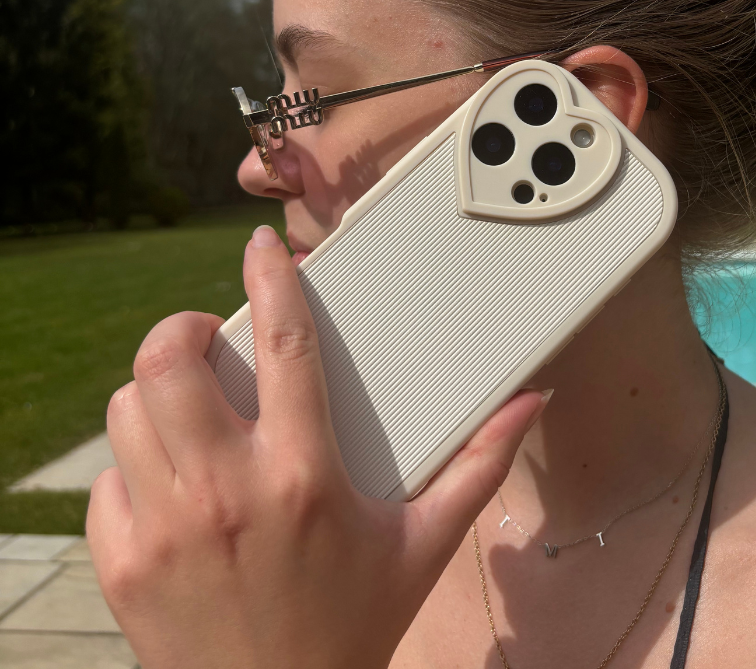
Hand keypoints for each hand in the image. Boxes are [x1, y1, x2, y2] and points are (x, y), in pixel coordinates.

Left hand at [87, 225, 546, 668]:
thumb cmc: (354, 625)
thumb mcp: (424, 544)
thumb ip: (479, 467)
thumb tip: (531, 405)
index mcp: (305, 475)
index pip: (284, 346)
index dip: (270, 280)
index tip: (260, 246)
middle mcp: (226, 491)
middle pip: (169, 362)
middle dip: (180, 330)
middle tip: (205, 339)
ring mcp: (165, 527)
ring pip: (129, 411)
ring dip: (155, 394)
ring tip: (190, 408)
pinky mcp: (122, 564)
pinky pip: (108, 479)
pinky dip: (133, 465)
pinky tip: (169, 480)